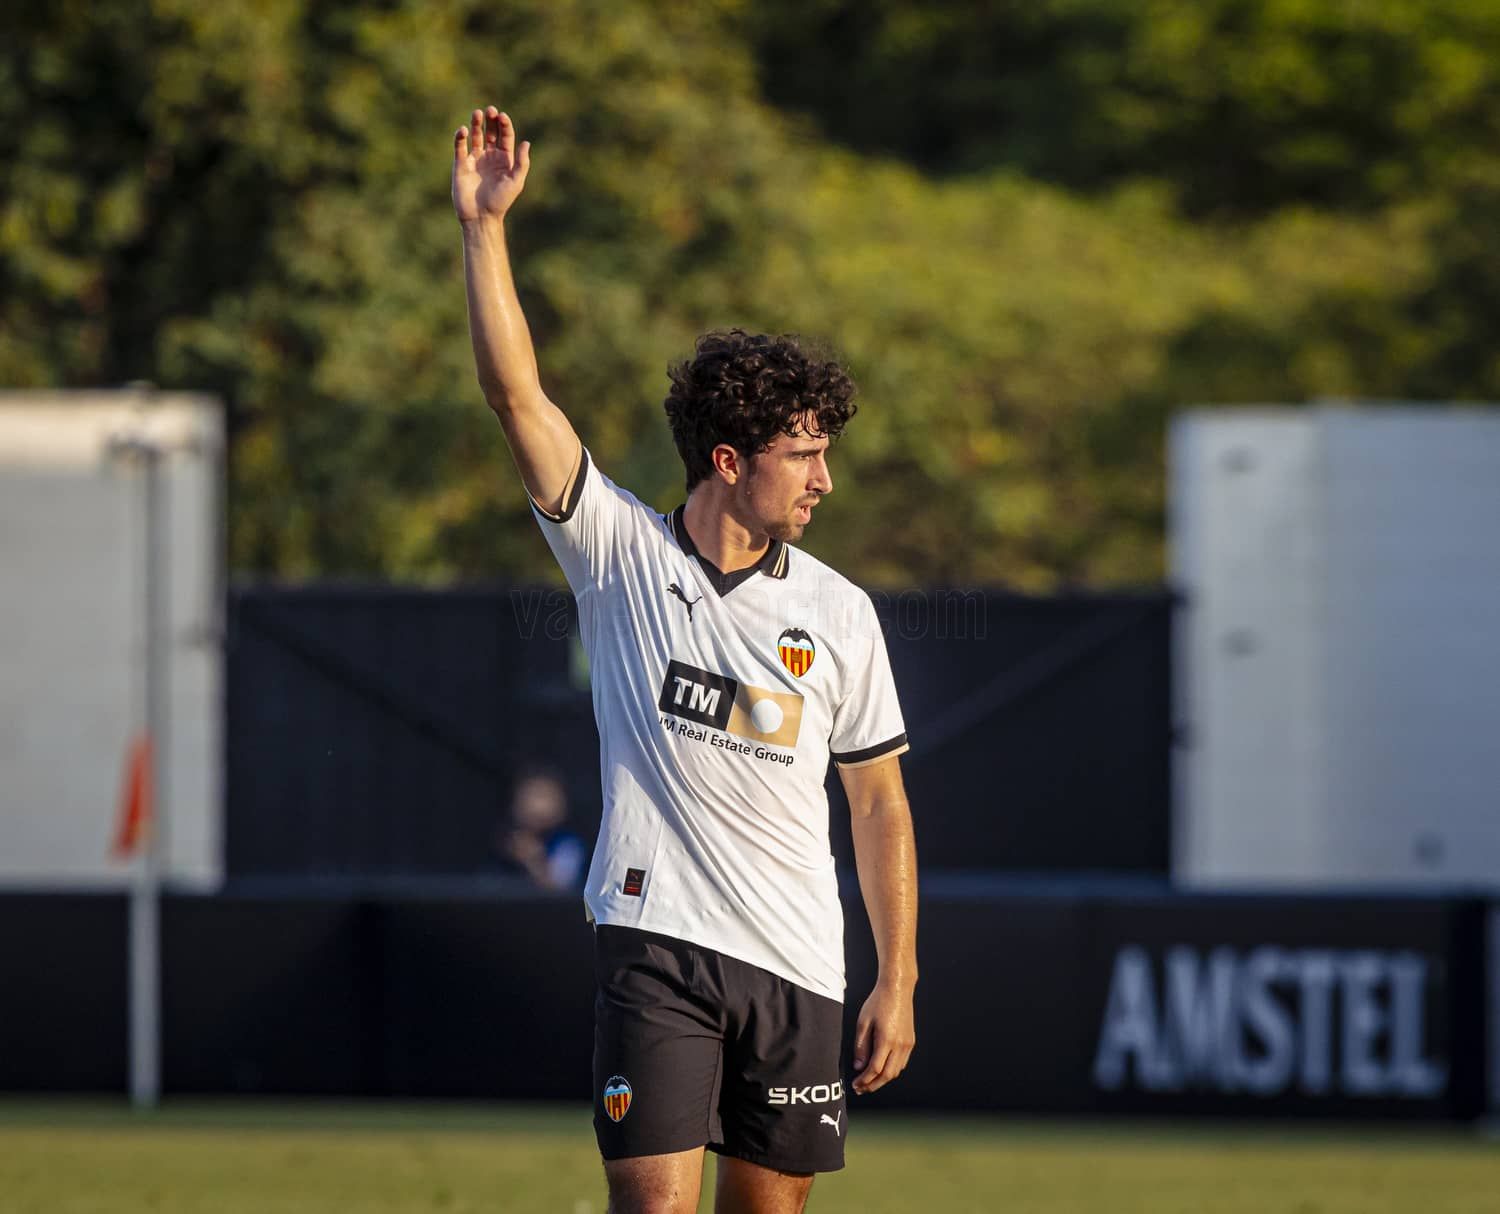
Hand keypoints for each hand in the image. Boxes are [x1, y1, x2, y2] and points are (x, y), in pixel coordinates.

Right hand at [453, 106, 530, 223]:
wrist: (481, 216)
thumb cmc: (501, 201)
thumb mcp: (516, 182)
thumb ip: (522, 163)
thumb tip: (526, 142)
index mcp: (504, 159)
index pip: (505, 136)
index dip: (504, 125)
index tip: (502, 116)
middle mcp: (490, 156)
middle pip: (490, 133)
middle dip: (491, 120)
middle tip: (490, 110)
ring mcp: (475, 159)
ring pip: (475, 136)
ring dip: (476, 124)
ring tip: (477, 113)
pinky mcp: (461, 164)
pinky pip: (460, 146)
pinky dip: (461, 137)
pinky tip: (464, 130)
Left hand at [850, 977, 914, 1094]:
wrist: (898, 988)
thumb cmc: (879, 1002)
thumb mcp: (863, 1022)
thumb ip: (860, 1046)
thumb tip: (858, 1066)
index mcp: (886, 1040)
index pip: (875, 1070)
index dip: (864, 1081)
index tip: (855, 1085)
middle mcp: (900, 1045)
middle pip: (887, 1075)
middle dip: (873, 1085)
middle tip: (861, 1089)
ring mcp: (907, 1044)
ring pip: (896, 1071)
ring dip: (882, 1080)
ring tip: (869, 1081)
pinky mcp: (911, 1041)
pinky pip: (902, 1062)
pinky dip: (891, 1070)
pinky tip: (882, 1069)